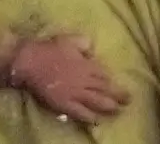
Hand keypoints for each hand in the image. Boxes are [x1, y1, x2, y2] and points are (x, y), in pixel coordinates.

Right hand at [10, 34, 129, 123]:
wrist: (30, 61)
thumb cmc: (49, 48)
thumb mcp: (69, 39)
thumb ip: (83, 43)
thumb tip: (91, 49)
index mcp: (86, 65)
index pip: (103, 74)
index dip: (112, 81)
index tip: (120, 85)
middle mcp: (84, 80)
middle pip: (105, 89)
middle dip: (118, 95)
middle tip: (129, 101)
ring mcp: (75, 93)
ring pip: (97, 102)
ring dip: (109, 107)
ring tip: (118, 111)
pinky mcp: (64, 103)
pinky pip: (81, 112)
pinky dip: (90, 117)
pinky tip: (97, 120)